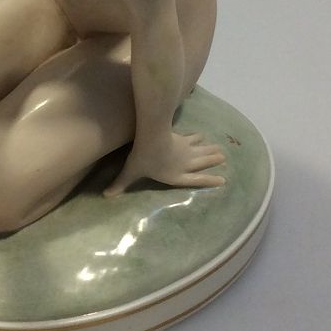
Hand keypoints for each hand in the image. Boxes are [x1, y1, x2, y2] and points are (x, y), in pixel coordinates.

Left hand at [104, 130, 225, 197]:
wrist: (152, 137)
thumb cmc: (144, 159)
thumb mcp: (131, 173)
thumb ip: (120, 184)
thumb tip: (106, 196)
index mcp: (176, 176)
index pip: (196, 180)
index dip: (209, 181)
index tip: (223, 179)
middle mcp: (186, 164)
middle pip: (203, 163)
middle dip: (213, 161)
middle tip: (224, 157)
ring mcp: (187, 150)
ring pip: (202, 150)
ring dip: (211, 150)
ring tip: (220, 150)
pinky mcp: (183, 138)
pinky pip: (194, 138)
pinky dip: (199, 137)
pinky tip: (202, 135)